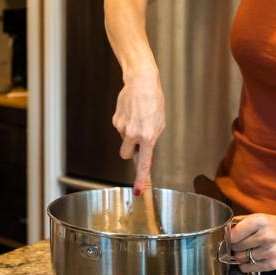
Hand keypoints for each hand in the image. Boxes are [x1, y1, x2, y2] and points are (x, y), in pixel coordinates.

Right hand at [111, 72, 164, 193]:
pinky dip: (125, 124)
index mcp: (148, 136)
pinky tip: (132, 113)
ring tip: (138, 118)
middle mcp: (133, 134)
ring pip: (123, 140)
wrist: (141, 82)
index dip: (141, 179)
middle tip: (137, 140)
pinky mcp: (115, 120)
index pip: (143, 163)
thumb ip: (153, 141)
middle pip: (125, 155)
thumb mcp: (160, 123)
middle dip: (130, 151)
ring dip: (129, 134)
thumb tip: (147, 157)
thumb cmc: (154, 100)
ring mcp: (122, 127)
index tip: (138, 191)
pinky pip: (120, 129)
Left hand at [229, 212, 275, 272]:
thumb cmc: (272, 225)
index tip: (229, 237)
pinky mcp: (272, 264)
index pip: (234, 234)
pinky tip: (251, 256)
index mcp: (260, 221)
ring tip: (247, 249)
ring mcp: (270, 252)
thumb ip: (238, 223)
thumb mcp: (256, 217)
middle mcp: (266, 237)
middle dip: (234, 246)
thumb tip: (222, 232)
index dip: (229, 237)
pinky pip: (247, 268)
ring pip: (241, 258)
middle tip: (239, 243)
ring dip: (240, 255)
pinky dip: (245, 264)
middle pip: (236, 247)